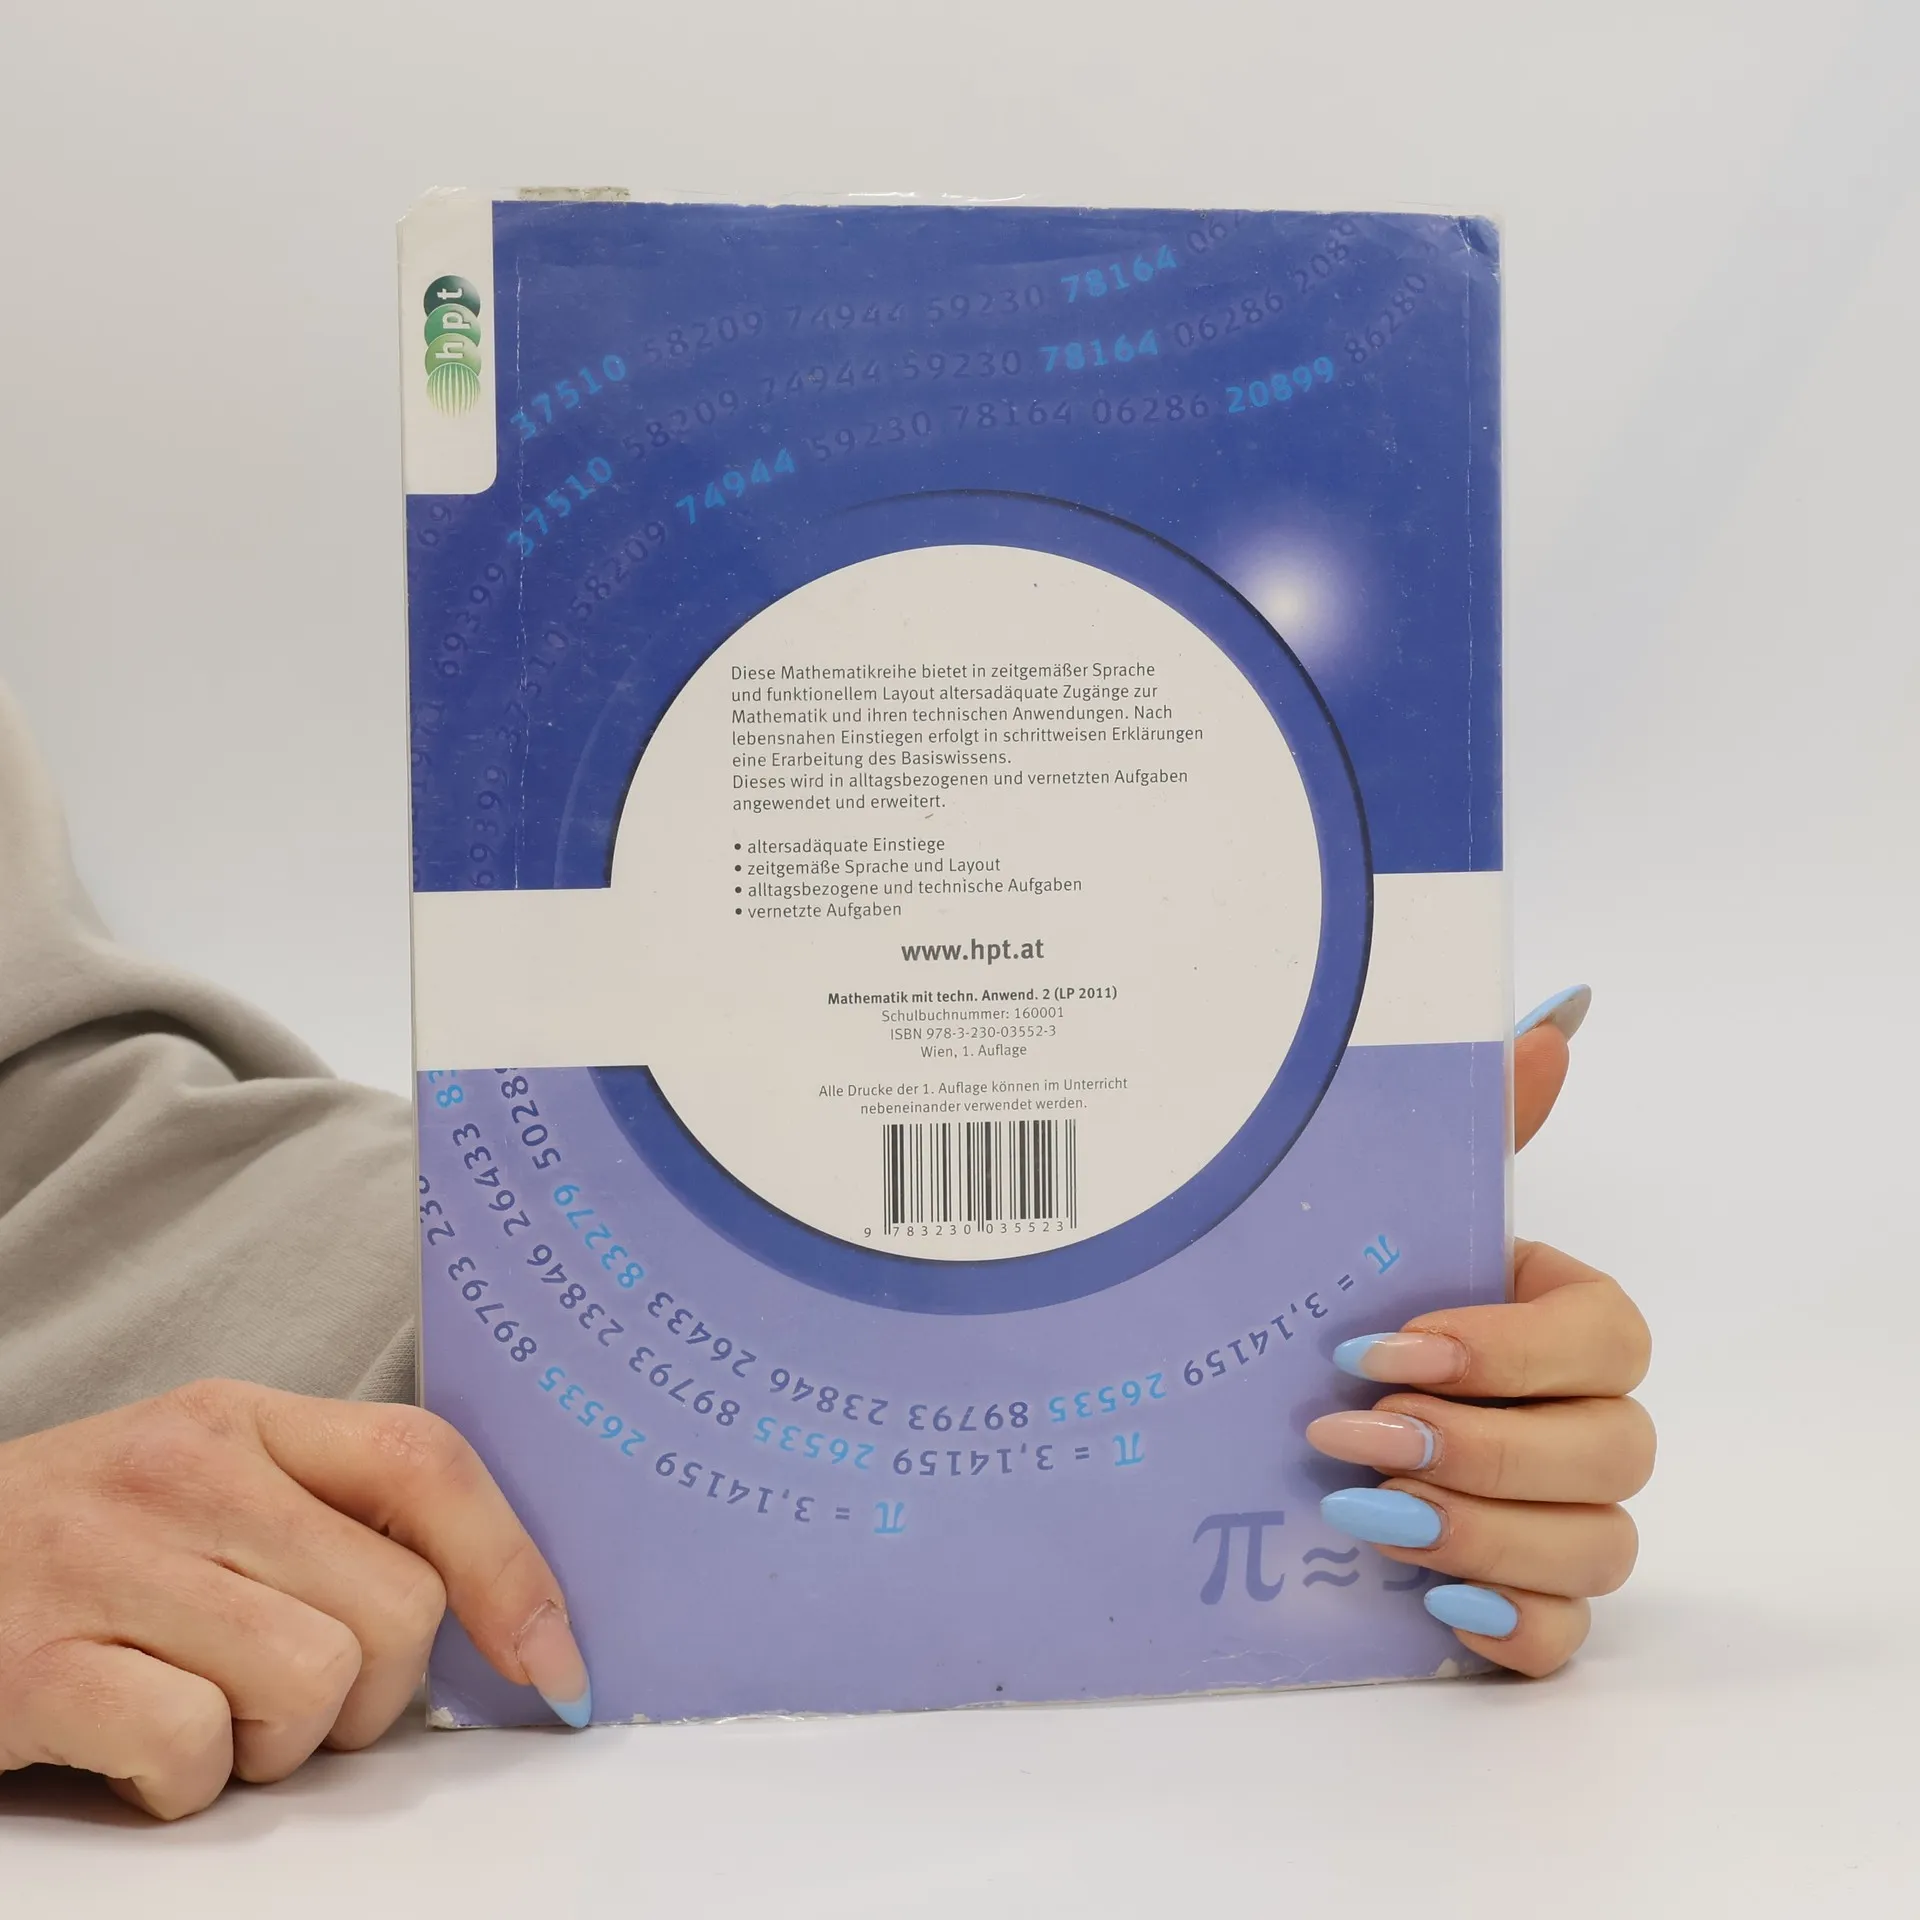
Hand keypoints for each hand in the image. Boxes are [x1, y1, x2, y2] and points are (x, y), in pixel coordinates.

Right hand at [0, 1380, 591, 1817]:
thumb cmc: (73, 1548)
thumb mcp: (202, 1487)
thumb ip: (327, 1520)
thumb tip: (489, 1612)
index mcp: (244, 1419)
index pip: (428, 1463)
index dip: (515, 1570)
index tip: (554, 1662)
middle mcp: (186, 1469)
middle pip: (394, 1606)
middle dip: (371, 1694)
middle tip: (293, 1702)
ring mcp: (107, 1561)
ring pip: (312, 1682)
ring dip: (277, 1745)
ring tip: (207, 1717)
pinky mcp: (34, 1663)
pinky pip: (192, 1748)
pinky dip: (185, 1784)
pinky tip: (139, 1754)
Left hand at [1307, 986, 1653, 1675]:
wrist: (1264, 1397)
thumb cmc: (1353, 1295)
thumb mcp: (1394, 1203)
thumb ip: (1483, 1118)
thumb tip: (1561, 1017)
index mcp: (1563, 1322)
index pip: (1614, 1338)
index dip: (1516, 1351)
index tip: (1393, 1346)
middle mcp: (1581, 1422)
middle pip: (1616, 1452)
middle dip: (1486, 1446)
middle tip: (1354, 1431)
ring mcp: (1558, 1519)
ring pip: (1598, 1548)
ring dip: (1483, 1529)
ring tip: (1363, 1507)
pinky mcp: (1518, 1603)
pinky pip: (1561, 1640)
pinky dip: (1511, 1624)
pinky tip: (1432, 1599)